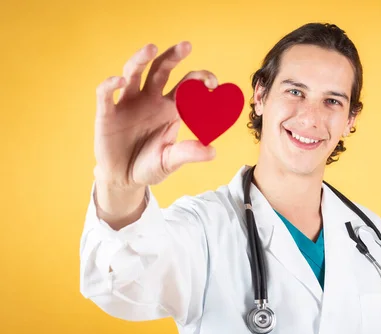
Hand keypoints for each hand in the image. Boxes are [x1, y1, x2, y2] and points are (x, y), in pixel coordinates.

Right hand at [93, 41, 217, 189]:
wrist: (124, 179)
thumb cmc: (150, 166)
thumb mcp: (171, 160)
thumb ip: (189, 153)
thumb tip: (213, 151)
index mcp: (170, 108)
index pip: (187, 85)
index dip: (200, 79)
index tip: (213, 82)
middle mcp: (150, 99)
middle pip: (161, 70)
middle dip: (173, 56)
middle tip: (186, 46)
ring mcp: (128, 103)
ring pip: (134, 73)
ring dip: (141, 59)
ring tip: (151, 48)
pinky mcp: (107, 113)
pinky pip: (106, 93)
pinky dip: (111, 84)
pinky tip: (120, 81)